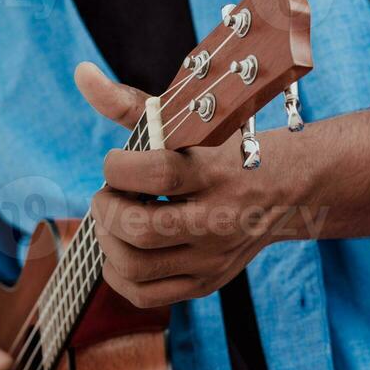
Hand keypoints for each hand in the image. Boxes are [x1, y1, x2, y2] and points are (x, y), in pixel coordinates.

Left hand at [74, 61, 314, 308]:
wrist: (289, 188)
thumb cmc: (223, 146)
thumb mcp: (186, 120)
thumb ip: (129, 102)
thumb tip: (80, 74)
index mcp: (216, 172)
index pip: (158, 175)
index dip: (119, 167)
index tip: (116, 160)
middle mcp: (219, 219)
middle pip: (141, 229)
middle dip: (106, 208)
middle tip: (107, 193)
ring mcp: (213, 257)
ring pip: (137, 267)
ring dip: (107, 241)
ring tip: (112, 218)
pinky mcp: (207, 282)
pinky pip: (146, 295)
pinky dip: (118, 274)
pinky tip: (119, 247)